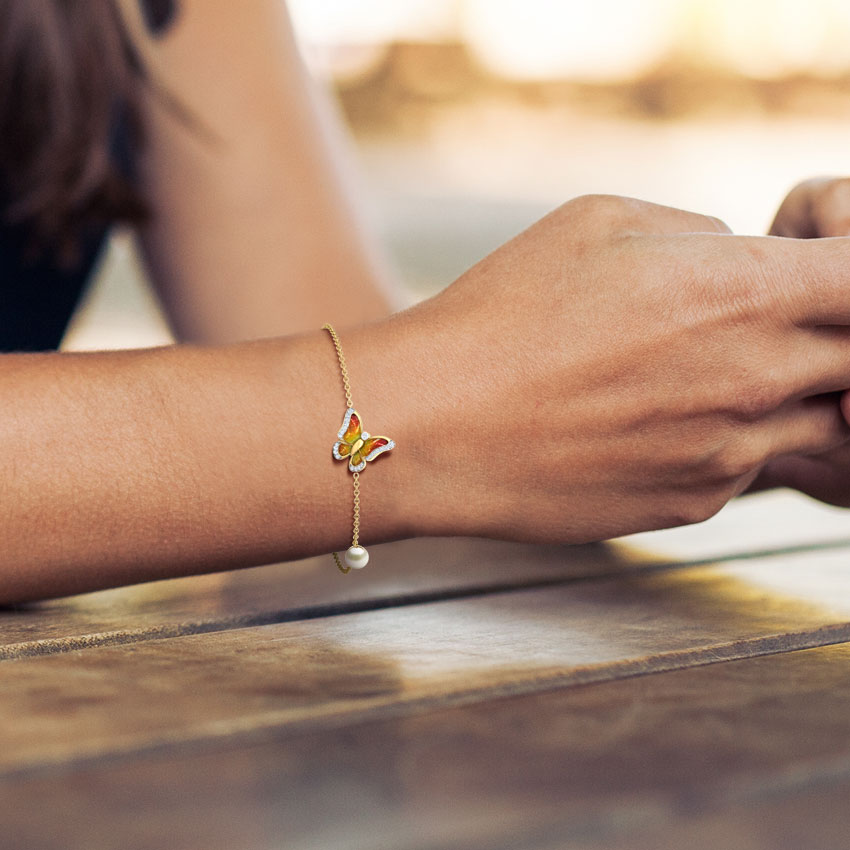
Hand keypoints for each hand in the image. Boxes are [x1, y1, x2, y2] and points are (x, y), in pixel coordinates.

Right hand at [386, 195, 849, 541]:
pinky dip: (721, 441)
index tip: (816, 272)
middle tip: (753, 325)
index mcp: (743, 292)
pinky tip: (649, 423)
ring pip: (813, 423)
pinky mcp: (693, 505)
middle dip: (827, 336)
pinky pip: (744, 468)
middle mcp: (756, 379)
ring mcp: (729, 455)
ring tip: (694, 376)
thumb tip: (737, 255)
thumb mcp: (599, 222)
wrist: (437, 425)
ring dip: (778, 394)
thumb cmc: (503, 313)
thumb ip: (697, 232)